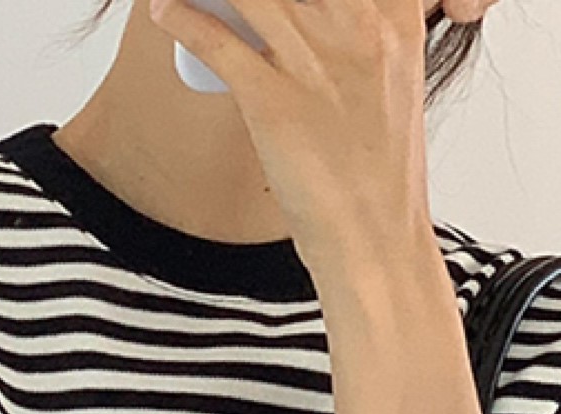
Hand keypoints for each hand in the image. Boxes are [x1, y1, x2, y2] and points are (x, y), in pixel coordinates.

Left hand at [144, 0, 481, 285]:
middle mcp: (359, 23)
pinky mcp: (273, 100)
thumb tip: (315, 13)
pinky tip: (164, 12)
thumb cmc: (380, 173)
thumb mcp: (392, 80)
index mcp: (395, 16)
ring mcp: (315, 58)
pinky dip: (181, 17)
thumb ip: (361, 31)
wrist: (377, 243)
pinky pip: (214, 39)